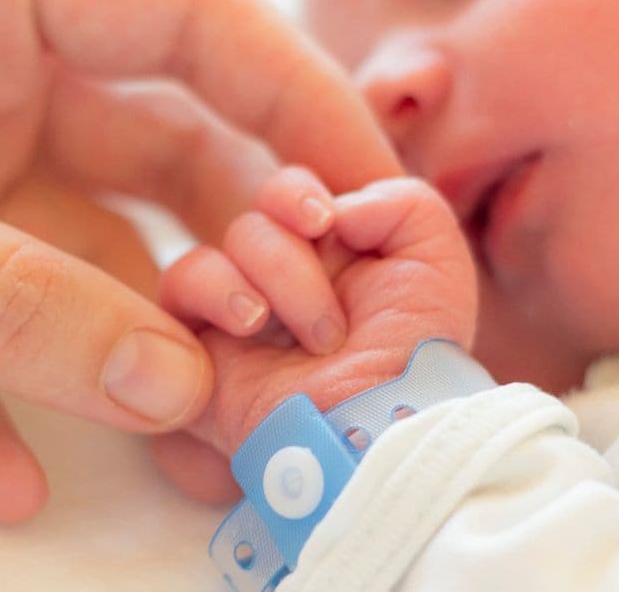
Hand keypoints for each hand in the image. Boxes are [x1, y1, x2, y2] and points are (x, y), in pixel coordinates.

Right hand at [152, 168, 476, 502]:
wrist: (382, 425)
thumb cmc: (416, 355)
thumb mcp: (439, 262)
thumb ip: (404, 200)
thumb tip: (341, 203)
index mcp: (331, 253)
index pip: (289, 192)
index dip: (297, 194)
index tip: (325, 222)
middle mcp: (282, 278)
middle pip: (257, 212)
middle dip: (293, 248)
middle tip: (330, 314)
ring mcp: (238, 312)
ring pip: (228, 244)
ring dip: (277, 278)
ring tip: (316, 340)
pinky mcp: (199, 347)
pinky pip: (180, 286)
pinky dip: (216, 291)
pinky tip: (252, 324)